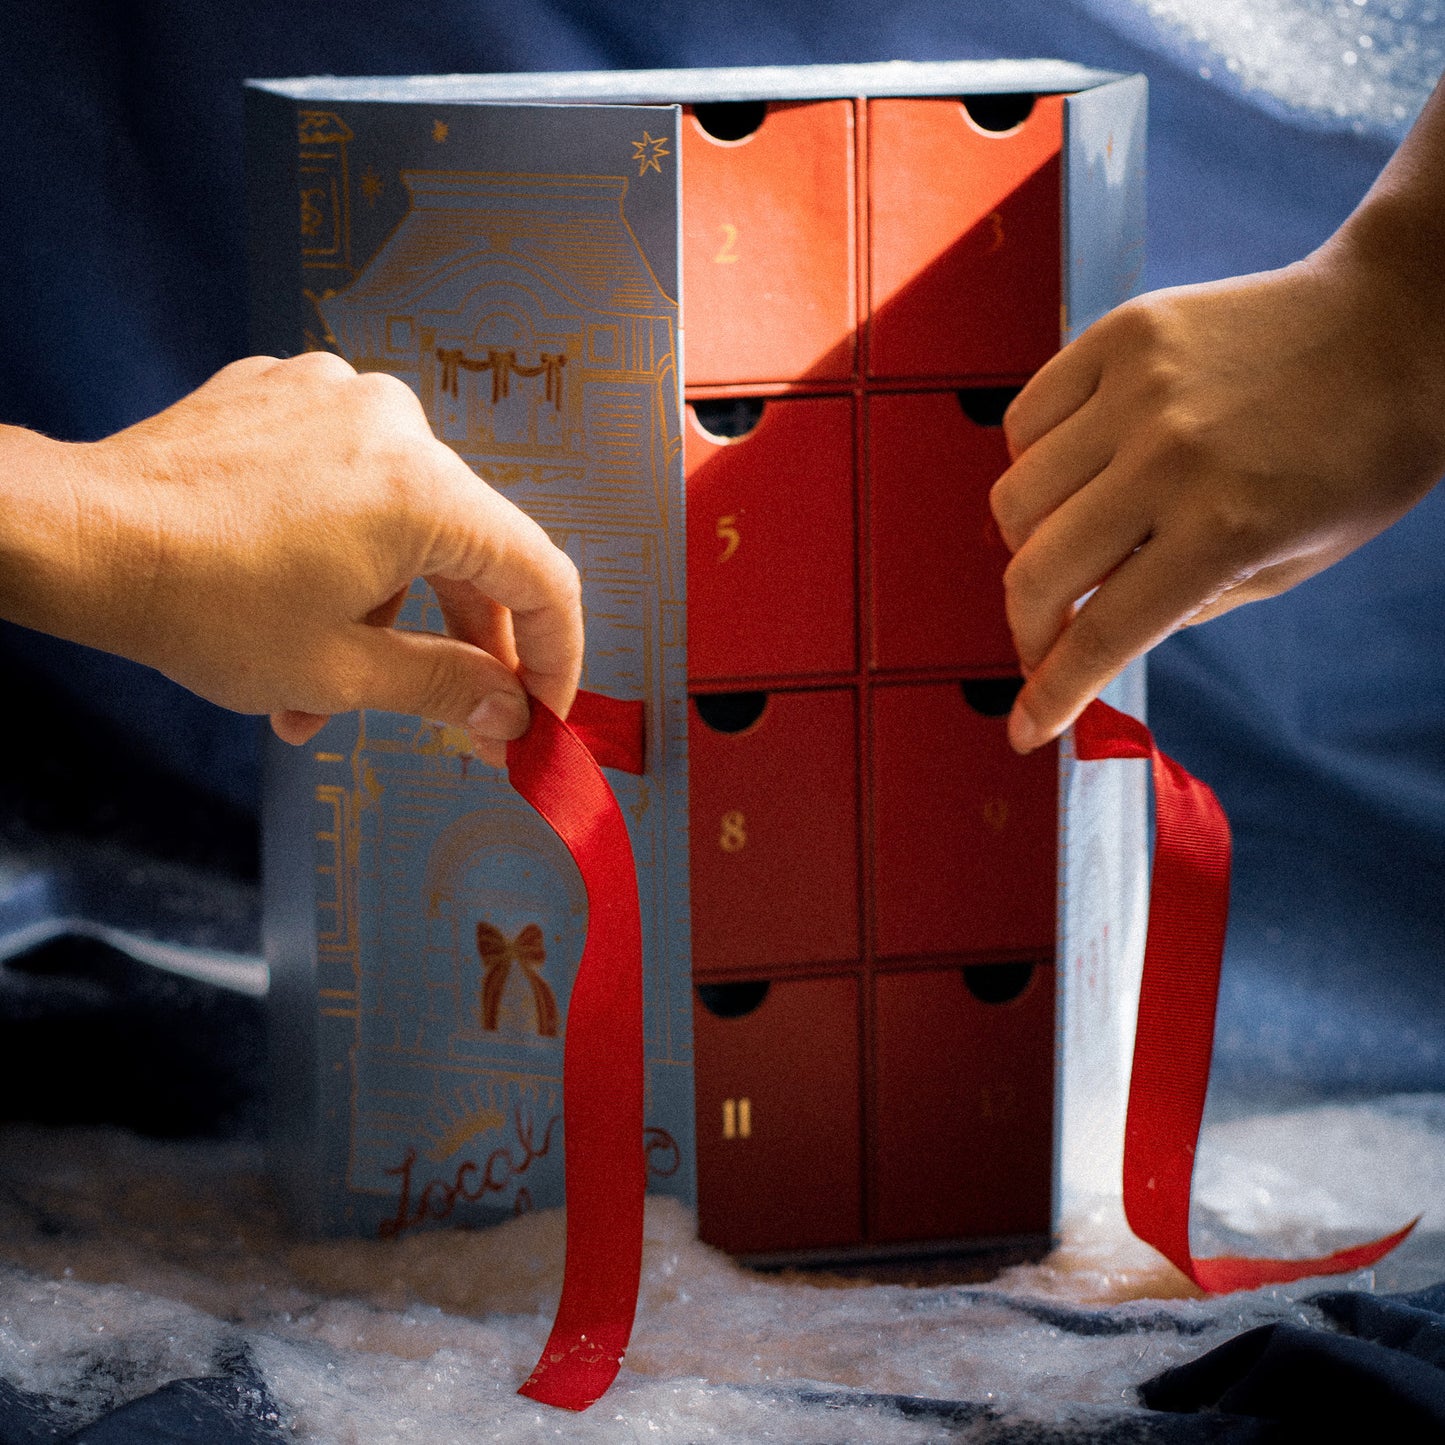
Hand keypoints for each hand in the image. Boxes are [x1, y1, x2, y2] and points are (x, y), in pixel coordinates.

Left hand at [8, 353, 582, 763]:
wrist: (75, 538)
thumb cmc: (197, 605)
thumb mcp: (339, 671)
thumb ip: (447, 688)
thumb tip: (512, 713)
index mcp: (424, 491)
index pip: (539, 577)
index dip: (553, 654)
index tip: (538, 707)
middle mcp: (396, 425)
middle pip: (471, 548)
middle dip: (458, 641)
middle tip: (448, 712)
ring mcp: (338, 398)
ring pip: (406, 520)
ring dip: (385, 604)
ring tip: (323, 677)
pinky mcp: (289, 393)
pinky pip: (351, 478)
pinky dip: (345, 544)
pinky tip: (296, 591)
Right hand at [989, 249, 1444, 752]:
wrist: (1401, 319)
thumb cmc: (1364, 452)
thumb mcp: (1296, 563)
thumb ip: (1191, 605)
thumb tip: (1095, 632)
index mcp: (1226, 528)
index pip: (1102, 634)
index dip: (1052, 694)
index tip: (1027, 730)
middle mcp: (1169, 457)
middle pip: (1037, 573)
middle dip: (1028, 630)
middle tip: (1043, 639)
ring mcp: (1138, 390)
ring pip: (1016, 497)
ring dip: (1026, 543)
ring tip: (1067, 542)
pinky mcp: (1121, 335)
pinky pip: (1025, 419)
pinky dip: (1029, 461)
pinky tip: (1070, 471)